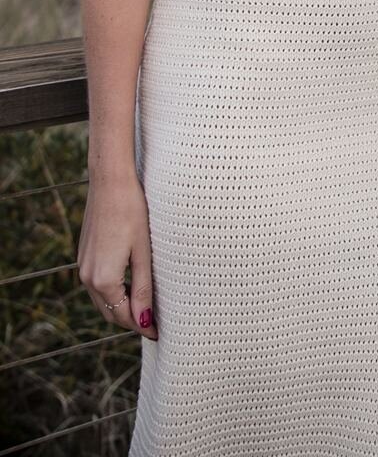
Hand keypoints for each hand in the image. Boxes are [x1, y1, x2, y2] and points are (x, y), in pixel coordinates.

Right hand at [78, 173, 157, 339]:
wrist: (109, 182)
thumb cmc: (132, 212)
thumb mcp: (143, 252)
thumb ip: (143, 289)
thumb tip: (144, 322)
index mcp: (103, 280)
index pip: (124, 316)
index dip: (142, 326)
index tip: (159, 332)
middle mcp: (87, 277)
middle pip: (111, 312)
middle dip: (131, 320)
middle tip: (154, 324)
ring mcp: (82, 266)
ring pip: (102, 300)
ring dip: (121, 307)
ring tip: (145, 307)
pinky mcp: (84, 255)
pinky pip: (97, 284)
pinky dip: (112, 292)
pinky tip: (129, 285)